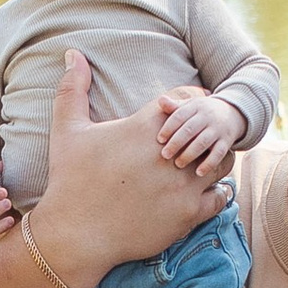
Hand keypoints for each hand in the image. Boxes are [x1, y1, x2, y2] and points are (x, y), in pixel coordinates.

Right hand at [31, 53, 224, 285]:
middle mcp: (170, 154)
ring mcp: (183, 185)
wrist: (75, 233)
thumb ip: (73, 89)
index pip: (187, 100)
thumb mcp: (67, 130)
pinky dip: (213, 193)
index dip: (188, 104)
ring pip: (220, 162)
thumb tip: (72, 53)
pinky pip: (220, 196)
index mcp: (146, 128)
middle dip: (204, 133)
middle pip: (209, 131)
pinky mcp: (189, 214)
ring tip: (198, 165)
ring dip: (213, 161)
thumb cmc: (69, 180)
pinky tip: (196, 192)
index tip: (182, 115)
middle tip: (195, 141)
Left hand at [156, 87, 242, 177]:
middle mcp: (207, 117)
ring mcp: (218, 129)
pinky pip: (218, 154)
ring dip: (189, 154)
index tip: (159, 140)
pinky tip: (199, 172)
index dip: (169, 128)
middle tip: (165, 155)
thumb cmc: (203, 112)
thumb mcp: (191, 105)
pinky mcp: (227, 141)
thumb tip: (160, 100)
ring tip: (178, 164)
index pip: (180, 116)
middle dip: (176, 143)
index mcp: (196, 106)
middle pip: (190, 129)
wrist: (233, 113)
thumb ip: (175, 106)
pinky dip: (209, 164)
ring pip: (203, 142)